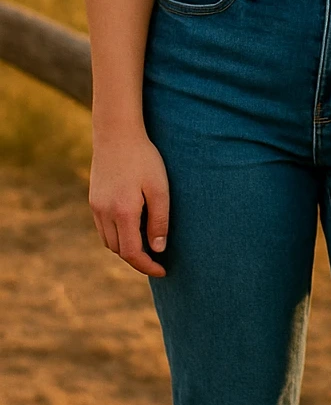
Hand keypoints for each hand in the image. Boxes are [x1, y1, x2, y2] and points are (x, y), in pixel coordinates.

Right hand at [89, 131, 169, 276]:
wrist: (116, 134)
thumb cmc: (143, 158)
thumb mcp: (159, 187)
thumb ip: (159, 219)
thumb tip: (158, 248)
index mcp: (123, 212)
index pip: (132, 253)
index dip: (148, 266)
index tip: (163, 271)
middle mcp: (104, 213)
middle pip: (119, 250)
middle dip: (138, 259)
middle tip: (158, 259)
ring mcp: (96, 207)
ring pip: (109, 241)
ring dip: (126, 248)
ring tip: (146, 246)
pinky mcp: (93, 200)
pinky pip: (103, 228)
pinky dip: (117, 235)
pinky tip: (132, 229)